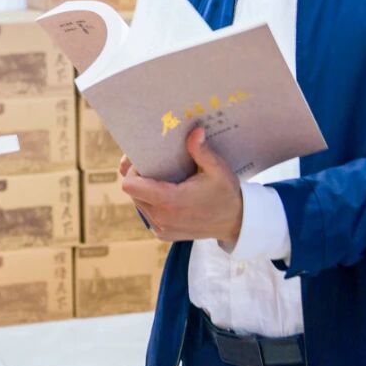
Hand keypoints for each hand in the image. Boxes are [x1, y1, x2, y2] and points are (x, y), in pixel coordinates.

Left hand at [120, 127, 241, 246]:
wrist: (235, 223)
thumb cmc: (226, 194)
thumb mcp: (218, 170)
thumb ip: (202, 151)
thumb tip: (195, 131)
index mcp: (170, 201)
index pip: (130, 185)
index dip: (133, 171)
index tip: (147, 160)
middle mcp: (161, 218)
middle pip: (132, 192)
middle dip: (139, 178)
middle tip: (154, 164)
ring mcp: (161, 228)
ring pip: (138, 203)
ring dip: (145, 190)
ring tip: (162, 179)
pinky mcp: (164, 234)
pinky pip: (148, 214)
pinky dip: (152, 203)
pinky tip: (167, 193)